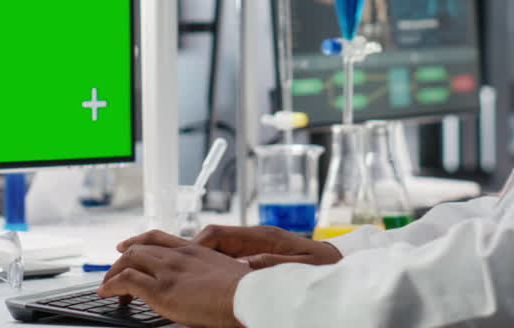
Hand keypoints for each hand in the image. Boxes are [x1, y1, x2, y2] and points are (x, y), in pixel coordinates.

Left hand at [99, 230, 249, 327]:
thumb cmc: (246, 292)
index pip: (158, 238)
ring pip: (128, 261)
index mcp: (194, 251)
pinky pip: (126, 281)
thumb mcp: (228, 276)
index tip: (126, 244)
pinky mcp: (161, 289)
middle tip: (113, 273)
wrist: (248, 295)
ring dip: (113, 274)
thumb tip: (213, 286)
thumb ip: (213, 275)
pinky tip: (107, 294)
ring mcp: (169, 270)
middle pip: (139, 248)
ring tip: (107, 287)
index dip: (138, 240)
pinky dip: (112, 286)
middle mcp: (178, 256)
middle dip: (121, 260)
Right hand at [192, 224, 343, 268]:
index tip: (182, 260)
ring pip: (219, 248)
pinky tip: (208, 280)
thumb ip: (271, 264)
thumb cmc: (326, 268)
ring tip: (183, 273)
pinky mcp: (260, 255)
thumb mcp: (300, 267)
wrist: (342, 265)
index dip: (195, 246)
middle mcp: (256, 236)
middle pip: (213, 239)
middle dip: (191, 250)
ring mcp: (257, 245)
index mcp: (263, 236)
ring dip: (201, 259)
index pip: (218, 234)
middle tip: (171, 264)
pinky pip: (230, 257)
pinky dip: (215, 266)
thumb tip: (242, 265)